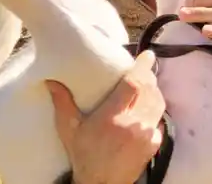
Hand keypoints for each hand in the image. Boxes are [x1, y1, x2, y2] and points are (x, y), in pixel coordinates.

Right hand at [46, 51, 164, 183]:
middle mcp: (133, 125)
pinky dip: (156, 109)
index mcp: (112, 117)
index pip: (134, 85)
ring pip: (158, 103)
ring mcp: (146, 135)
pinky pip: (160, 119)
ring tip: (146, 84)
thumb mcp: (69, 129)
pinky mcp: (154, 144)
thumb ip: (62, 103)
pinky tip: (147, 107)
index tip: (147, 55)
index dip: (142, 67)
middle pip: (150, 90)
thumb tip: (51, 81)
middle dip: (148, 76)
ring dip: (154, 90)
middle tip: (143, 67)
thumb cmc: (83, 156)